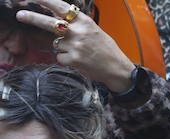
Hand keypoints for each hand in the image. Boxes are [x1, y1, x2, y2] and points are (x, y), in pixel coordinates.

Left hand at [19, 0, 136, 90]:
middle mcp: (78, 32)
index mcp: (84, 21)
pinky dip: (67, 60)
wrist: (117, 69)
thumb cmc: (106, 50)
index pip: (61, 7)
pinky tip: (79, 61)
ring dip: (64, 48)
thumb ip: (77, 24)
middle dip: (33, 18)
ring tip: (79, 52)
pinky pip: (60, 57)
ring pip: (57, 44)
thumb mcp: (94, 30)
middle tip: (20, 15)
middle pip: (50, 23)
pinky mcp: (73, 59)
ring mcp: (75, 45)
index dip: (46, 0)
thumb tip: (58, 20)